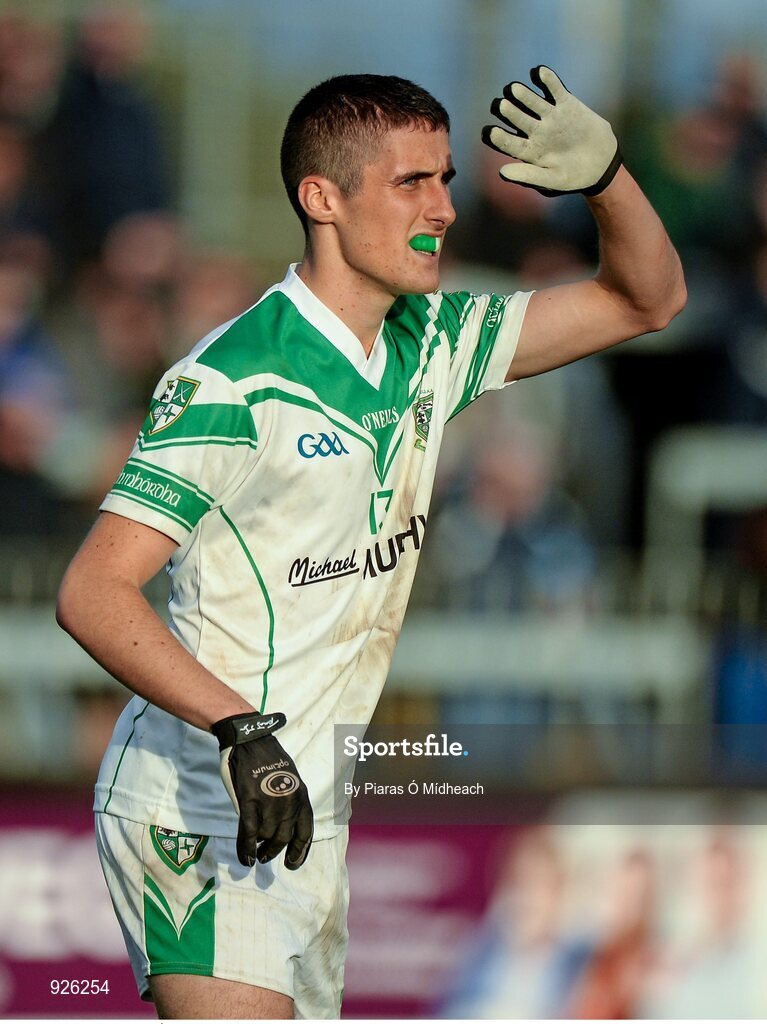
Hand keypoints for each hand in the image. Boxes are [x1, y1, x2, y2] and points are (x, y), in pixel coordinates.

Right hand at [211, 711, 312, 869]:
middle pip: (284, 838)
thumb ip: (290, 802)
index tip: (292, 864)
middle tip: (266, 857)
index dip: (300, 852)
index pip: (306, 832)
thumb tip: (283, 827)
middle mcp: (289, 802)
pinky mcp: (249, 802)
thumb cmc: (268, 758)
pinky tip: (245, 859)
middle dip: (274, 851)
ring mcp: (269, 802)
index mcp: (302, 795)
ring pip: (266, 836)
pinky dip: (246, 849)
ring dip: (259, 846)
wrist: (250, 739)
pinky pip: (249, 833)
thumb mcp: (289, 779)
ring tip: (255, 850)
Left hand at [481, 66, 621, 196]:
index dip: (499, 138)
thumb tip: (501, 173)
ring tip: (514, 89)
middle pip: (518, 119)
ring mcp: (549, 116)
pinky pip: (555, 90)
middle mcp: (535, 131)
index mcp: (528, 151)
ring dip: (524, 95)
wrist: (601, 163)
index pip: (509, 143)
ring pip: (533, 102)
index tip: (490, 132)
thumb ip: (528, 175)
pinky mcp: (566, 104)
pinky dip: (548, 80)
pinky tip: (539, 72)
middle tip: (501, 105)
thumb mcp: (552, 180)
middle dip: (509, 112)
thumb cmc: (573, 177)